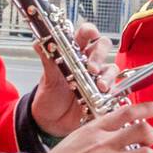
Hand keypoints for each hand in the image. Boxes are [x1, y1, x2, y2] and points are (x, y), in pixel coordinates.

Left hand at [31, 22, 116, 136]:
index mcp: (74, 52)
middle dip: (100, 55)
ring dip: (107, 76)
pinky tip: (103, 97)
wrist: (50, 120)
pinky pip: (113, 89)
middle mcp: (88, 62)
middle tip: (92, 68)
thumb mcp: (47, 78)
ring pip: (111, 68)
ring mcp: (97, 78)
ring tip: (100, 86)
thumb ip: (47, 60)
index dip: (90, 31)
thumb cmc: (49, 95)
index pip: (85, 34)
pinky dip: (110, 92)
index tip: (92, 34)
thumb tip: (38, 43)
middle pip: (102, 47)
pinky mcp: (103, 94)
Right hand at [42, 101, 152, 152]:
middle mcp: (104, 141)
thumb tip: (108, 134)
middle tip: (150, 139)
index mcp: (93, 129)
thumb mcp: (74, 140)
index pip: (126, 112)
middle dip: (151, 134)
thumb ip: (94, 135)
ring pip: (145, 150)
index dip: (146, 108)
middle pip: (141, 129)